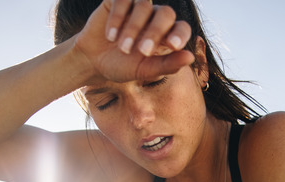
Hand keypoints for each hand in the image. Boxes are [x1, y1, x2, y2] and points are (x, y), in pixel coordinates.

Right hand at [74, 0, 194, 83]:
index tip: (173, 45)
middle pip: (165, 13)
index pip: (181, 28)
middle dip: (155, 32)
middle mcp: (154, 17)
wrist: (93, 61)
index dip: (180, 34)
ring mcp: (136, 6)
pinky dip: (117, 18)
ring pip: (144, 5)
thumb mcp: (144, 70)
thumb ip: (167, 65)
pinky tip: (110, 35)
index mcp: (166, 34)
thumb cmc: (122, 66)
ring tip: (122, 48)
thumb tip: (190, 57)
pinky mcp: (117, 0)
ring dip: (134, 28)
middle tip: (143, 51)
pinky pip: (123, 0)